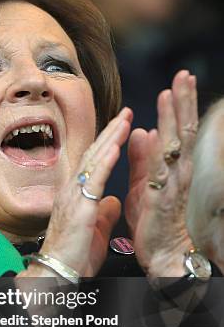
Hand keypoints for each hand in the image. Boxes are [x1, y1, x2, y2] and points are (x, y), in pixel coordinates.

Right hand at [36, 107, 132, 277]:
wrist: (58, 274)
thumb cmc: (74, 255)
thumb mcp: (95, 230)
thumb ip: (104, 212)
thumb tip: (114, 200)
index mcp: (76, 195)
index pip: (93, 162)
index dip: (108, 143)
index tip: (122, 126)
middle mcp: (72, 190)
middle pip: (93, 154)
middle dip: (110, 132)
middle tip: (126, 112)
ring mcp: (73, 196)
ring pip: (93, 161)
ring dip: (110, 139)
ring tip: (124, 120)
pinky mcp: (79, 207)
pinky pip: (94, 179)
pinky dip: (105, 161)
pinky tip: (116, 146)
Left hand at [125, 70, 196, 277]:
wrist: (160, 251)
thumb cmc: (153, 218)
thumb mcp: (146, 182)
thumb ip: (143, 157)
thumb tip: (142, 130)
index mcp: (172, 166)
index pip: (178, 129)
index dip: (179, 105)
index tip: (179, 80)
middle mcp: (178, 171)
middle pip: (183, 130)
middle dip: (183, 101)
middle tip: (184, 74)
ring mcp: (172, 183)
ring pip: (177, 144)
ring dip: (175, 116)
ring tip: (173, 91)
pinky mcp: (162, 198)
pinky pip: (160, 170)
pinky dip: (158, 150)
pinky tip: (156, 131)